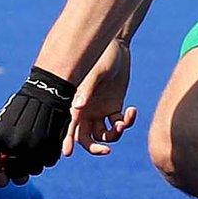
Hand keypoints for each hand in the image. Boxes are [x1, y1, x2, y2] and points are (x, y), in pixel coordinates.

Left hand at [0, 68, 75, 184]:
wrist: (45, 94)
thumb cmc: (20, 110)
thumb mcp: (1, 123)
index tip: (1, 178)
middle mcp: (16, 146)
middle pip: (16, 175)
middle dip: (17, 172)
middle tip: (20, 165)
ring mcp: (34, 149)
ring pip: (33, 170)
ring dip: (33, 164)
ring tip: (33, 147)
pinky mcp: (51, 149)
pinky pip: (47, 163)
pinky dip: (46, 157)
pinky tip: (44, 143)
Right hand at [65, 39, 137, 157]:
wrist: (118, 45)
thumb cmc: (102, 55)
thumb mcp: (96, 72)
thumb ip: (87, 90)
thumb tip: (77, 108)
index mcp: (75, 102)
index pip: (68, 125)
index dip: (66, 139)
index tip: (67, 152)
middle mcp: (85, 110)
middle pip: (85, 138)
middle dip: (95, 147)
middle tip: (107, 150)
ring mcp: (99, 110)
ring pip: (103, 135)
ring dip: (113, 134)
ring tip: (123, 122)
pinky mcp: (114, 108)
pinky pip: (118, 124)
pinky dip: (126, 122)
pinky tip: (132, 110)